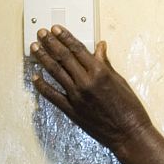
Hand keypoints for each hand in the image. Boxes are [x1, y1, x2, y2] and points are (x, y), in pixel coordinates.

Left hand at [31, 25, 151, 151]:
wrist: (128, 134)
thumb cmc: (129, 108)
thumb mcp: (120, 81)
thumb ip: (105, 63)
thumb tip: (99, 48)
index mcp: (99, 72)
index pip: (78, 49)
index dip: (65, 37)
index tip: (56, 29)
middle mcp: (85, 82)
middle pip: (63, 57)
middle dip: (50, 43)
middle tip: (41, 33)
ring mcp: (76, 96)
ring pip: (55, 72)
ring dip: (43, 58)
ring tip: (34, 48)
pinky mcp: (71, 110)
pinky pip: (52, 95)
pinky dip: (42, 85)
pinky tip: (35, 77)